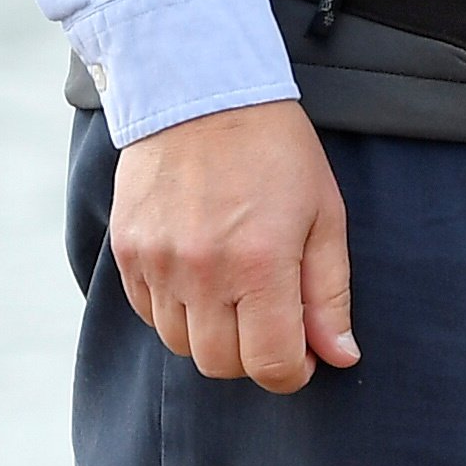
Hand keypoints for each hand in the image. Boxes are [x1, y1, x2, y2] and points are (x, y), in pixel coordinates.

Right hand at [107, 100, 358, 391]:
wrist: (201, 94)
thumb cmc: (275, 151)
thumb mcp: (324, 214)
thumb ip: (328, 293)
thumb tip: (339, 356)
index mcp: (260, 263)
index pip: (271, 363)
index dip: (292, 372)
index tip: (303, 356)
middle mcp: (202, 272)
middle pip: (221, 365)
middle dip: (253, 357)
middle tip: (273, 322)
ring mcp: (157, 265)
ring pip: (181, 345)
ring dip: (213, 334)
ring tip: (236, 289)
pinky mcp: (126, 254)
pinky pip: (148, 314)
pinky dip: (176, 310)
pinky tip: (200, 273)